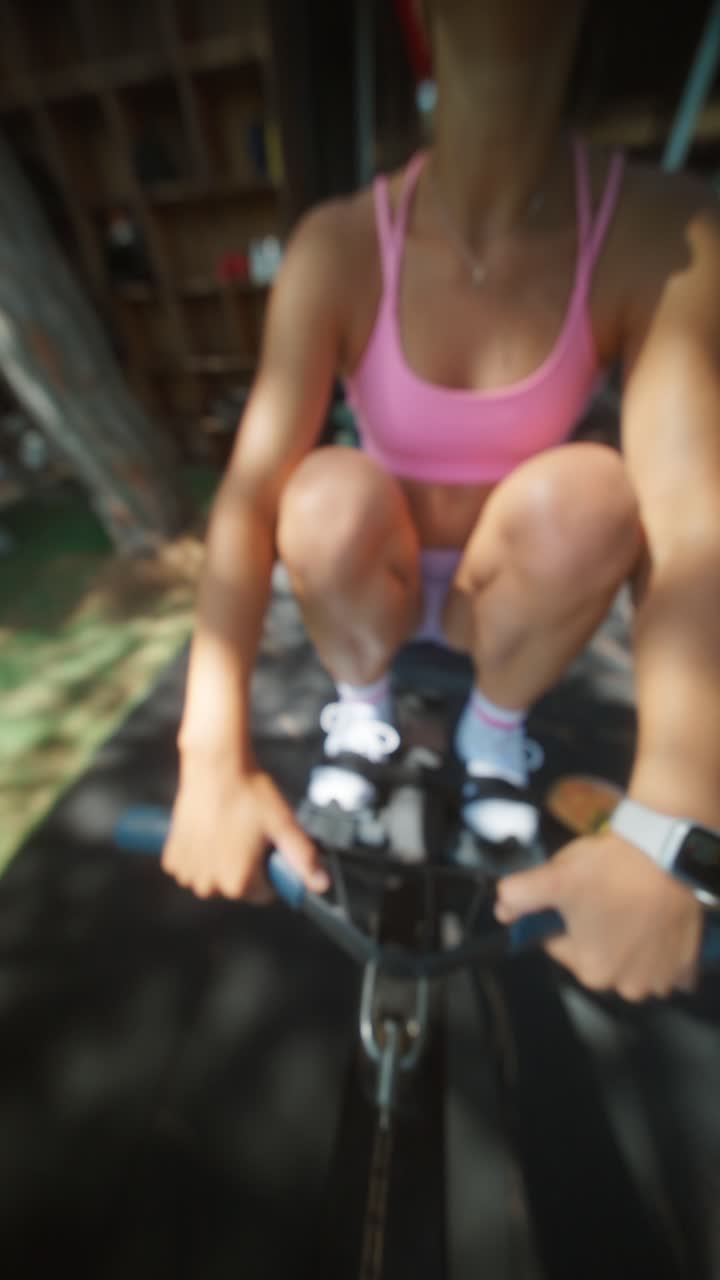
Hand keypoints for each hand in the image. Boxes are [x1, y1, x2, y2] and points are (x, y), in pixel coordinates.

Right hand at [162, 761, 328, 903]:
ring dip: (220, 864)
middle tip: (246, 835)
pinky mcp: (173, 858)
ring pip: (213, 879)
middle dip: (244, 868)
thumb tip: (322, 885)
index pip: (264, 894)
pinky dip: (199, 857)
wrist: (216, 766)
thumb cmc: (249, 794)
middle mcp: (210, 885)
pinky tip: (208, 833)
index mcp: (239, 883)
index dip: (269, 870)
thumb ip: (303, 859)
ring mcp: (188, 873)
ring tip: (227, 831)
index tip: (265, 847)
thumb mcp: (283, 825)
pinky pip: (191, 869)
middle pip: (237, 888)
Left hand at [495, 832, 703, 999]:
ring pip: (631, 963)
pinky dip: (659, 950)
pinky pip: (666, 965)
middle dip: (596, 933)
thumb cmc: (610, 870)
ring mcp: (660, 980)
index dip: (562, 919)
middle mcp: (627, 987)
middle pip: (597, 957)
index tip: (575, 898)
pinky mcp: (686, 967)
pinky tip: (655, 925)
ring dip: (628, 943)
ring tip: (631, 907)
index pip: (560, 946)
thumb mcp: (555, 876)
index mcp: (591, 971)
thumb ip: (519, 895)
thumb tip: (503, 909)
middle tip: (605, 898)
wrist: (667, 854)